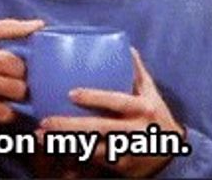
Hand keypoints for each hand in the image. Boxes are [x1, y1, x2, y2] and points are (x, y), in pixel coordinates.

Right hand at [0, 19, 43, 124]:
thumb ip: (7, 27)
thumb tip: (38, 24)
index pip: (18, 67)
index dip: (19, 69)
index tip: (13, 70)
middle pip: (17, 90)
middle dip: (17, 89)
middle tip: (10, 86)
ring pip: (6, 112)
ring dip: (8, 107)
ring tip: (2, 99)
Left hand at [39, 49, 184, 177]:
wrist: (171, 154)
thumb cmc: (155, 116)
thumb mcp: (151, 93)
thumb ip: (137, 71)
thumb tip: (124, 46)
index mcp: (142, 108)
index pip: (117, 102)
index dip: (95, 98)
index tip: (71, 93)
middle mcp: (135, 130)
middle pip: (99, 128)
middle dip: (69, 125)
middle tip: (45, 120)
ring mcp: (127, 150)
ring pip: (92, 148)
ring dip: (65, 142)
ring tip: (40, 135)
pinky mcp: (121, 166)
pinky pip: (94, 160)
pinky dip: (74, 153)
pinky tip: (54, 148)